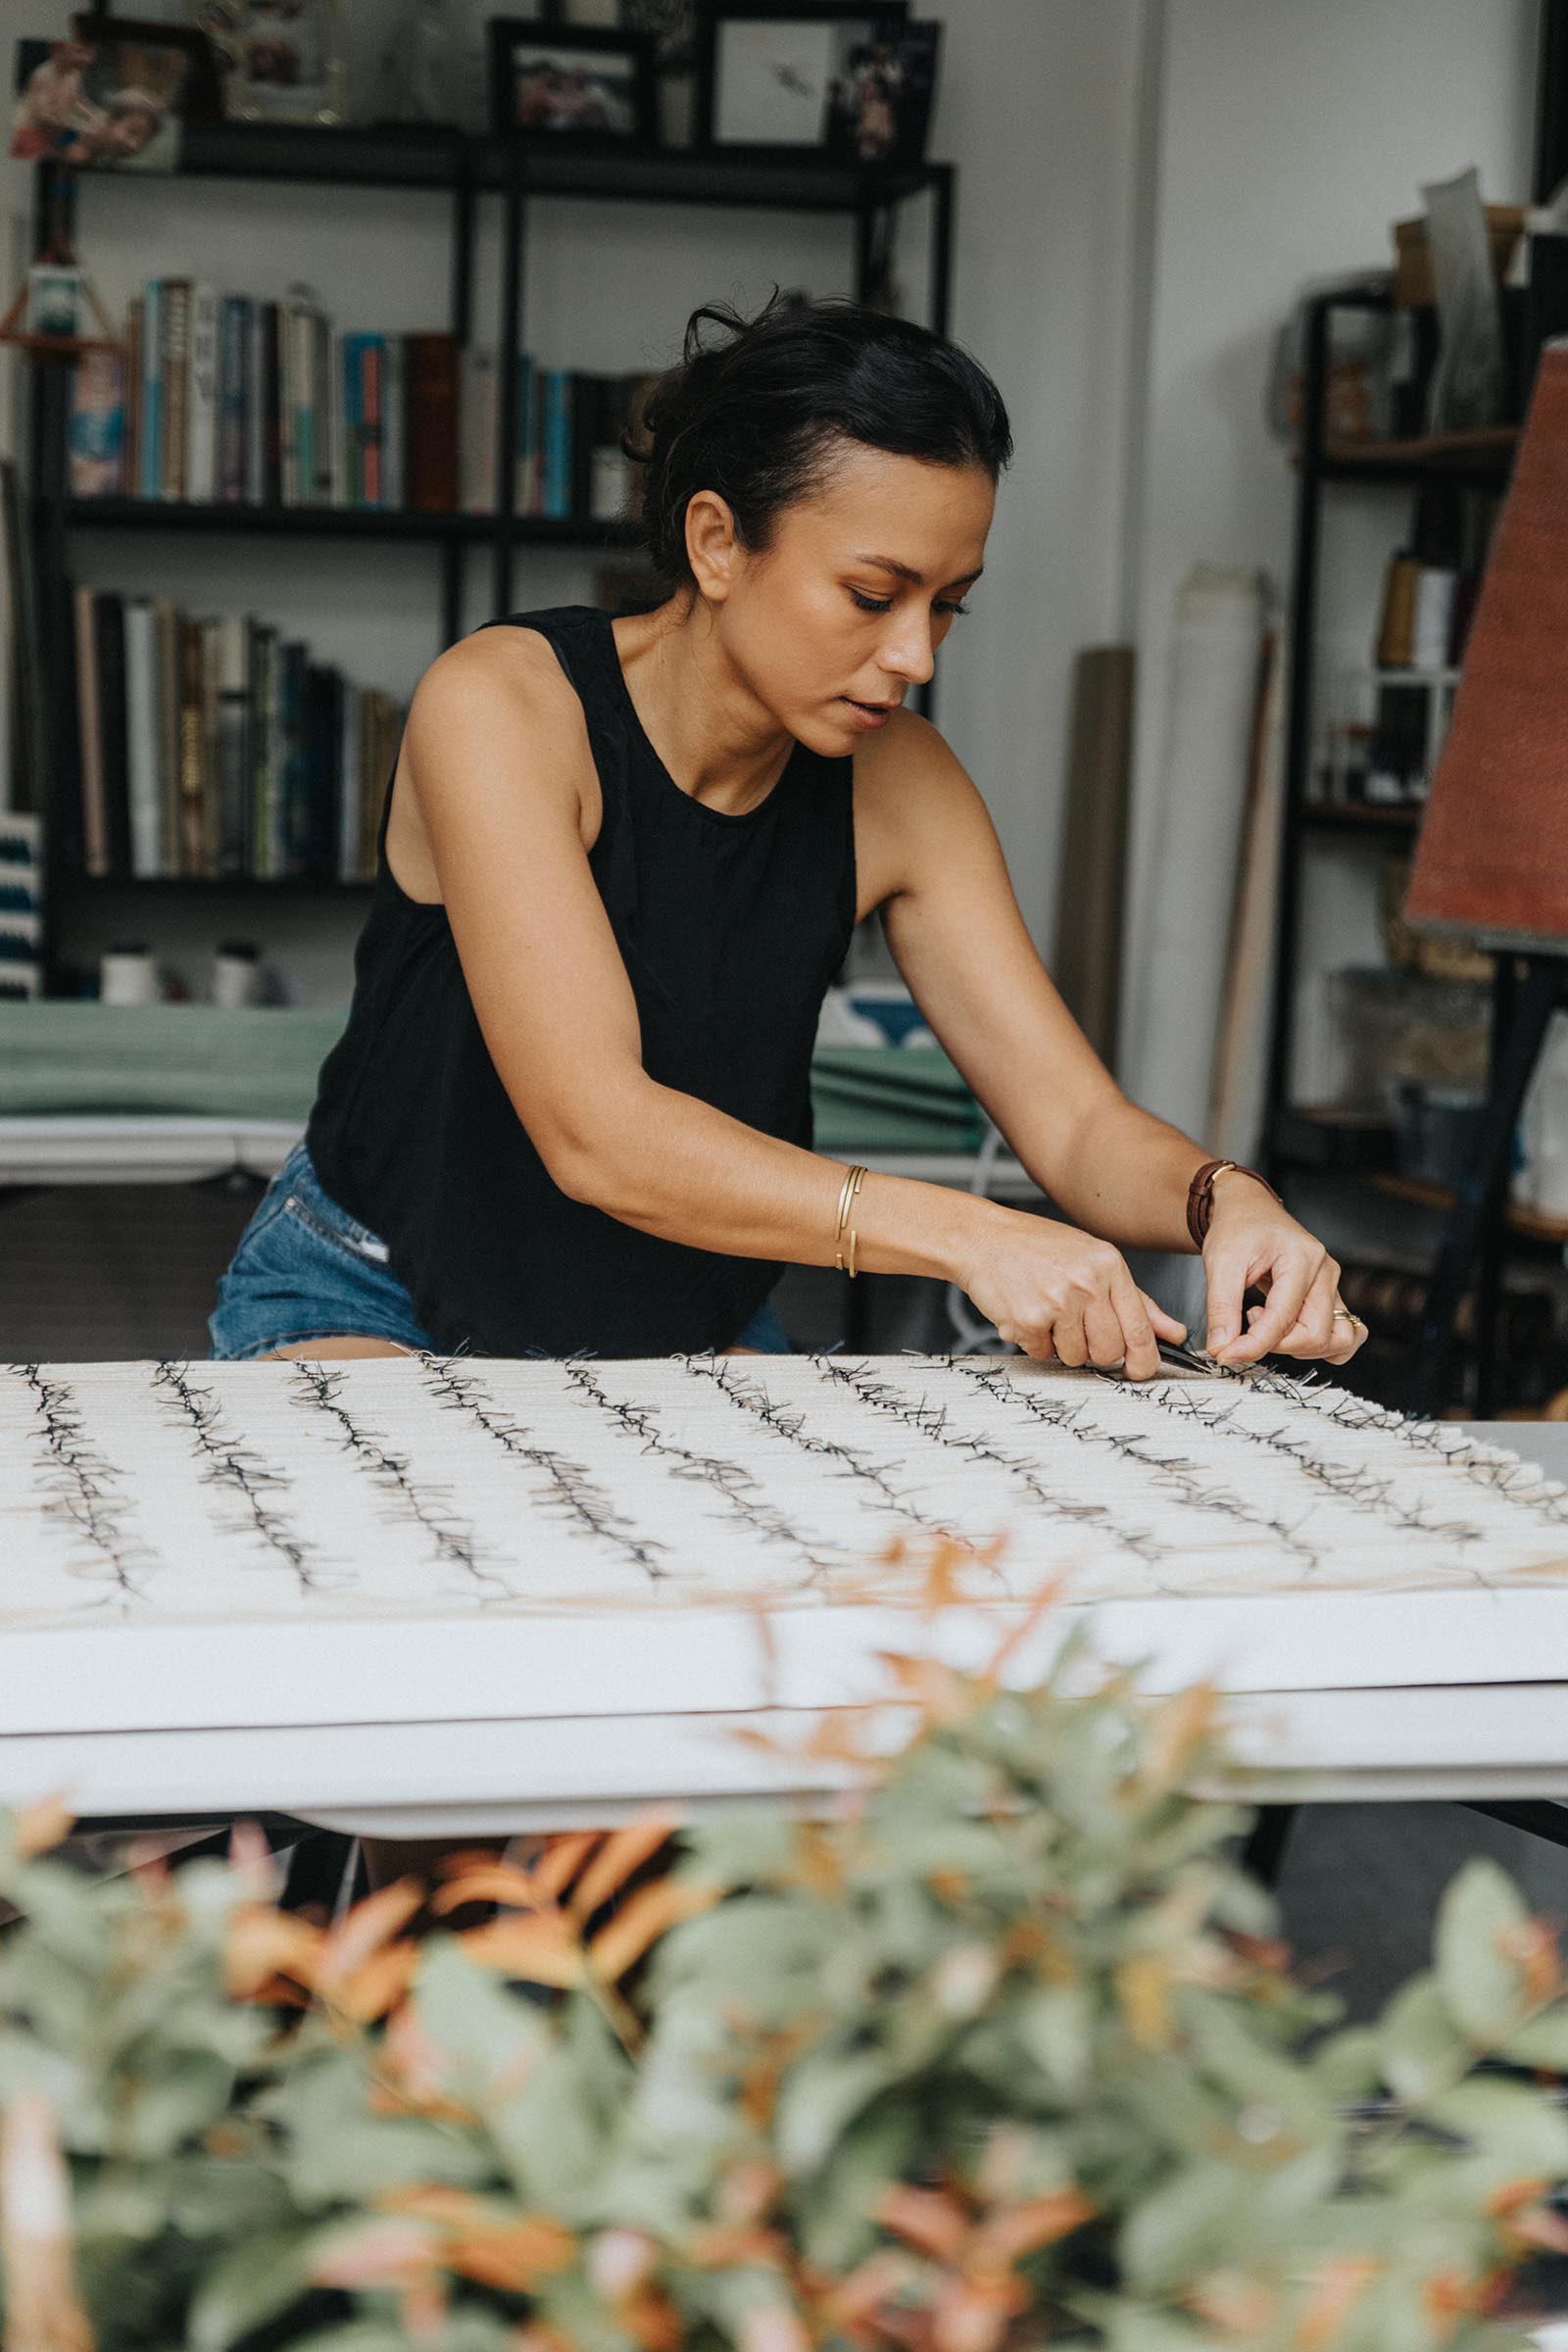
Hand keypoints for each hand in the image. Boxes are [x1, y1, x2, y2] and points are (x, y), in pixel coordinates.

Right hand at [958, 1209, 1188, 1379]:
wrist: (981, 1239)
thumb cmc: (1037, 1248)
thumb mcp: (1093, 1261)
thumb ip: (1136, 1301)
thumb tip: (1173, 1332)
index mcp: (1108, 1266)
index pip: (1140, 1330)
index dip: (1144, 1360)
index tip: (1139, 1370)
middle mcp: (1086, 1283)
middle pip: (1110, 1351)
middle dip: (1096, 1352)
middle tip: (1078, 1330)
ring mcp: (1057, 1302)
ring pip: (1076, 1357)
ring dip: (1062, 1346)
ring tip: (1049, 1315)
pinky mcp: (1028, 1320)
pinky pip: (1043, 1354)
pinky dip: (1035, 1342)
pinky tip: (1028, 1313)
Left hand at [1201, 1173, 1366, 1367]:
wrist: (1249, 1210)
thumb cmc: (1238, 1228)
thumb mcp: (1220, 1263)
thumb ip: (1221, 1308)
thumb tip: (1222, 1348)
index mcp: (1301, 1257)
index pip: (1283, 1319)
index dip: (1253, 1345)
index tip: (1225, 1354)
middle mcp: (1325, 1272)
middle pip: (1316, 1334)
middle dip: (1276, 1345)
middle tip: (1246, 1327)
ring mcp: (1332, 1285)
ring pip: (1337, 1339)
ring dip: (1301, 1348)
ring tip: (1269, 1325)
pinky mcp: (1331, 1296)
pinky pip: (1346, 1333)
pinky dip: (1324, 1346)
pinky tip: (1292, 1336)